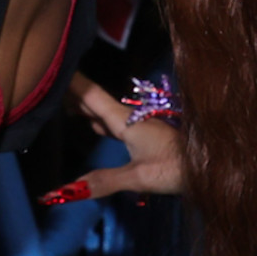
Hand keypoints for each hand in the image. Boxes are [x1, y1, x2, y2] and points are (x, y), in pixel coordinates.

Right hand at [45, 73, 182, 200]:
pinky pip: (112, 124)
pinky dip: (96, 120)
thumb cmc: (178, 167)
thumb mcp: (139, 176)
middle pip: (94, 101)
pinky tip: (92, 124)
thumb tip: (66, 191)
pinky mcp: (143, 137)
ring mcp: (137, 126)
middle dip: (71, 92)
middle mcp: (129, 118)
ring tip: (61, 101)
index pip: (91, 95)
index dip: (71, 81)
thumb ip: (104, 181)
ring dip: (83, 105)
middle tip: (45, 84)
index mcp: (125, 120)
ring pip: (103, 111)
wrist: (211, 165)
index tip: (51, 64)